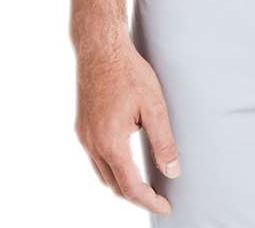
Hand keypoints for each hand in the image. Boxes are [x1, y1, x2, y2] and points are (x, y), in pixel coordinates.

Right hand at [74, 37, 180, 214]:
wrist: (100, 47)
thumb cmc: (129, 72)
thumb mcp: (153, 106)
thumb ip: (163, 142)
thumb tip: (172, 171)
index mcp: (111, 142)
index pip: (131, 186)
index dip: (149, 201)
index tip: (165, 207)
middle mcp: (93, 144)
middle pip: (114, 185)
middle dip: (136, 196)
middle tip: (158, 198)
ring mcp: (84, 136)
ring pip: (103, 174)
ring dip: (122, 184)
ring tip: (144, 184)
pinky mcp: (82, 126)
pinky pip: (96, 158)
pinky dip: (112, 168)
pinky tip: (125, 160)